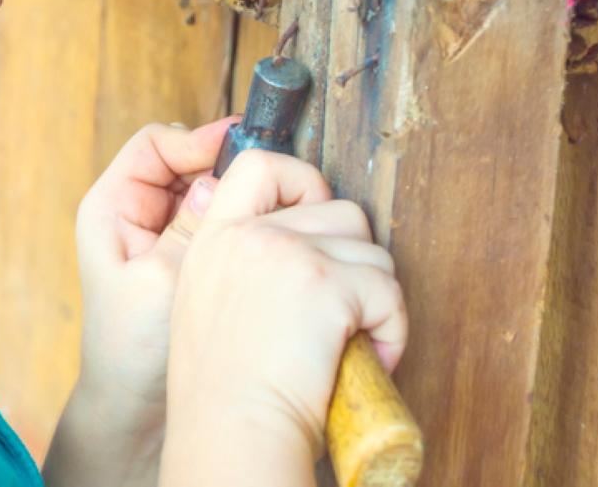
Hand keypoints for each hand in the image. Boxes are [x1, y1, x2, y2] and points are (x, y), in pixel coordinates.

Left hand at [47, 118, 329, 486]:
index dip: (197, 140)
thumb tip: (215, 179)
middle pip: (189, 162)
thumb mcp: (159, 284)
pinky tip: (270, 237)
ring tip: (277, 210)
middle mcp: (136, 213)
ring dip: (241, 196)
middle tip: (272, 181)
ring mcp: (163, 233)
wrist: (137, 409)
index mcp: (112, 208)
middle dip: (229, 167)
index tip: (238, 145)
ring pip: (210, 190)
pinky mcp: (189, 256)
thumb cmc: (130, 352)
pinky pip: (222, 221)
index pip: (155, 146)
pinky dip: (244, 222)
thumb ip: (186, 230)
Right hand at [159, 150, 407, 485]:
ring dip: (374, 297)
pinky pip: (388, 292)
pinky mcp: (326, 283)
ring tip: (352, 341)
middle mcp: (247, 235)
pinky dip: (393, 330)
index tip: (316, 222)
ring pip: (370, 249)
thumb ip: (237, 265)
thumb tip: (295, 248)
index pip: (259, 165)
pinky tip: (370, 359)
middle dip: (353, 259)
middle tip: (342, 309)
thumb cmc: (222, 394)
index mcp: (213, 239)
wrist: (230, 432)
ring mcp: (286, 252)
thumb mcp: (205, 306)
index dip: (302, 181)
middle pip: (337, 209)